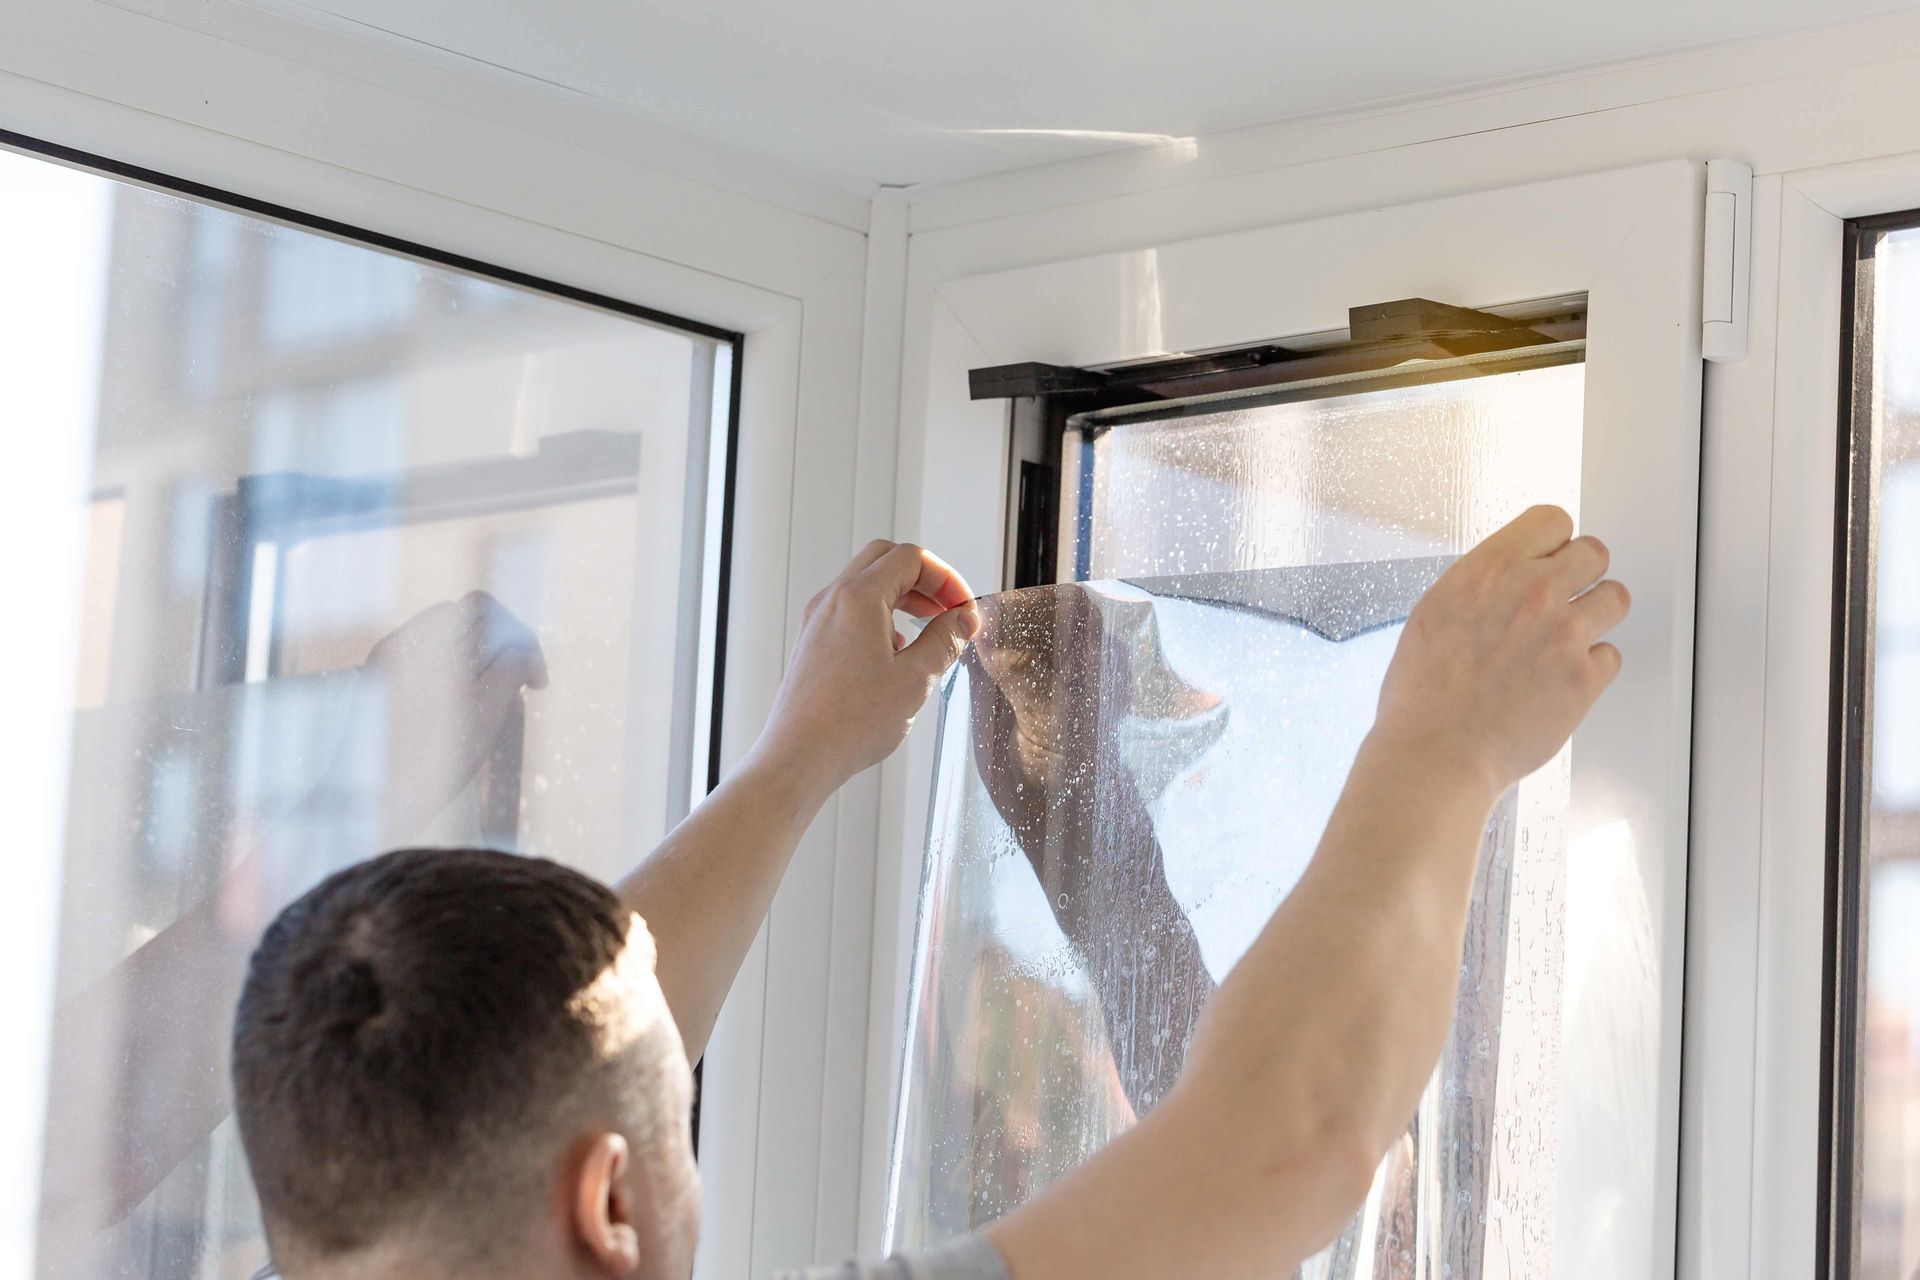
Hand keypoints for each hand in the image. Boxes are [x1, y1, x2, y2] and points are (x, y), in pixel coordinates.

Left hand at [344, 591, 549, 840]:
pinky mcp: (379, 688)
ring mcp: (384, 665)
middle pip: (464, 623)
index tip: (537, 681)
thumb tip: (524, 650)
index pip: (483, 607)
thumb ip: (512, 666)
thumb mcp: (489, 710)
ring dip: (478, 668)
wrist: (370, 804)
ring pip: (447, 647)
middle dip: (499, 650)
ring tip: (491, 711)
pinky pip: (426, 668)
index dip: (519, 635)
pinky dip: (453, 682)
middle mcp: (399, 642)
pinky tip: (461, 719)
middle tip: (519, 691)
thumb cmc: (434, 759)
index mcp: (425, 638)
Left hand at [751, 541, 979, 799]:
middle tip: (948, 610)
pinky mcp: (813, 644)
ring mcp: (818, 621)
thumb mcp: (915, 679)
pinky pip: (850, 612)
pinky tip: (897, 654)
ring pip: (866, 586)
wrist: (799, 757)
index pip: (910, 557)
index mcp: (858, 598)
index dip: (946, 577)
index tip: (963, 608)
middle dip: (924, 580)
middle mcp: (832, 601)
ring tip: (928, 633)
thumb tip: (962, 619)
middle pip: (884, 561)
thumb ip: (944, 640)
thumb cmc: (849, 723)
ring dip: (902, 598)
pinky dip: (880, 618)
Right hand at [1373, 505, 1628, 793]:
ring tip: (1567, 641)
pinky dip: (1591, 670)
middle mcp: (1530, 592)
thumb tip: (1512, 575)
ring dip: (1595, 616)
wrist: (1435, 755)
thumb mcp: (1435, 614)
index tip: (1546, 560)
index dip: (1551, 543)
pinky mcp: (1585, 678)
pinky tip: (1559, 682)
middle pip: (1594, 552)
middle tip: (1563, 601)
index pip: (1551, 520)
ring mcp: (1563, 634)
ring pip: (1615, 598)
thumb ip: (1482, 586)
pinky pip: (1611, 656)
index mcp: (1486, 571)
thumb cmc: (1422, 696)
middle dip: (1581, 574)